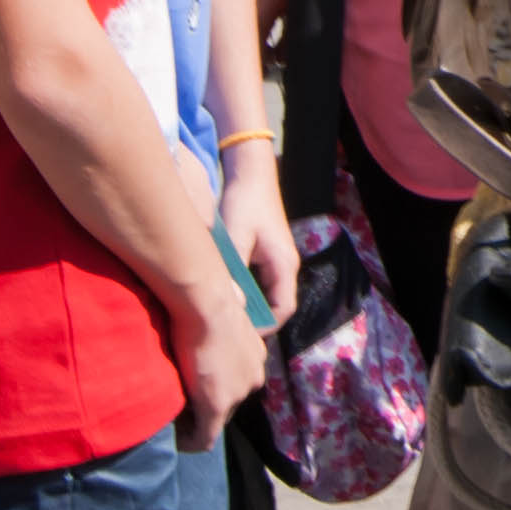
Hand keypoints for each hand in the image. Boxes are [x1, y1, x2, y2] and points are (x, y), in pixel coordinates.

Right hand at [175, 288, 268, 452]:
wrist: (206, 304)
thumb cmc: (209, 301)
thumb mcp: (223, 316)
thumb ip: (222, 326)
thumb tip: (213, 318)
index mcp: (254, 355)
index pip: (235, 382)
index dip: (212, 389)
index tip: (192, 390)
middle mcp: (253, 376)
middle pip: (229, 403)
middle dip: (206, 408)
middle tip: (180, 406)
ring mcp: (238, 393)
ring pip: (217, 420)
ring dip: (197, 421)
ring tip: (174, 416)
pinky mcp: (218, 405)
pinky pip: (204, 438)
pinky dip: (189, 441)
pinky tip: (174, 439)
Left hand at [220, 140, 298, 318]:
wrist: (250, 174)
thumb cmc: (245, 204)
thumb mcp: (235, 238)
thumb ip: (234, 271)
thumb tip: (227, 303)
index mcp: (284, 264)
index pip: (283, 309)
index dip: (265, 327)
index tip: (238, 335)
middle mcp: (285, 265)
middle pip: (277, 305)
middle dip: (256, 321)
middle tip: (227, 330)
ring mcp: (277, 260)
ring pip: (267, 295)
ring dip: (250, 306)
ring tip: (225, 316)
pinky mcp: (266, 254)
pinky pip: (260, 283)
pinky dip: (246, 293)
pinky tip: (226, 293)